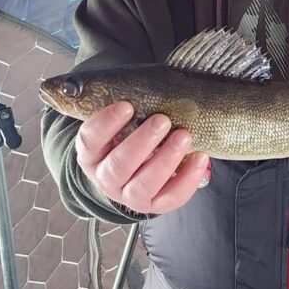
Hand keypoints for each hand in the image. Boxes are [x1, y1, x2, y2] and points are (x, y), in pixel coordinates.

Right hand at [75, 101, 209, 214]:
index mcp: (92, 154)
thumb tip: (141, 82)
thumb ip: (125, 107)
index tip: (126, 106)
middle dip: (142, 142)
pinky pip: (170, 199)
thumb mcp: (121, 122)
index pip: (89, 140)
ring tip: (184, 136)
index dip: (106, 124)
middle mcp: (106, 179)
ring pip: (143, 186)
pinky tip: (200, 157)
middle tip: (162, 120)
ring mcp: (129, 196)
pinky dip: (188, 179)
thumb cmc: (130, 135)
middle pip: (118, 165)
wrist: (134, 172)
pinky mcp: (154, 206)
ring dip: (165, 160)